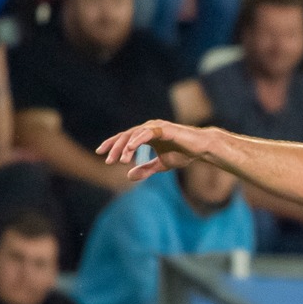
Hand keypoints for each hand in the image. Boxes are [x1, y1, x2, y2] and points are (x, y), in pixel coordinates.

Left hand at [96, 120, 217, 182]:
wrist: (202, 148)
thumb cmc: (184, 153)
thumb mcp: (162, 165)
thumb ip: (146, 169)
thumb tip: (128, 176)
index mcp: (146, 135)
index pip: (125, 138)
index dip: (112, 145)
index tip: (101, 154)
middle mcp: (149, 128)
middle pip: (126, 136)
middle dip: (115, 148)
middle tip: (107, 161)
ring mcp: (156, 127)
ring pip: (134, 134)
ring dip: (124, 147)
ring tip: (118, 159)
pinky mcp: (164, 129)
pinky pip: (147, 133)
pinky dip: (137, 139)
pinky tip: (130, 148)